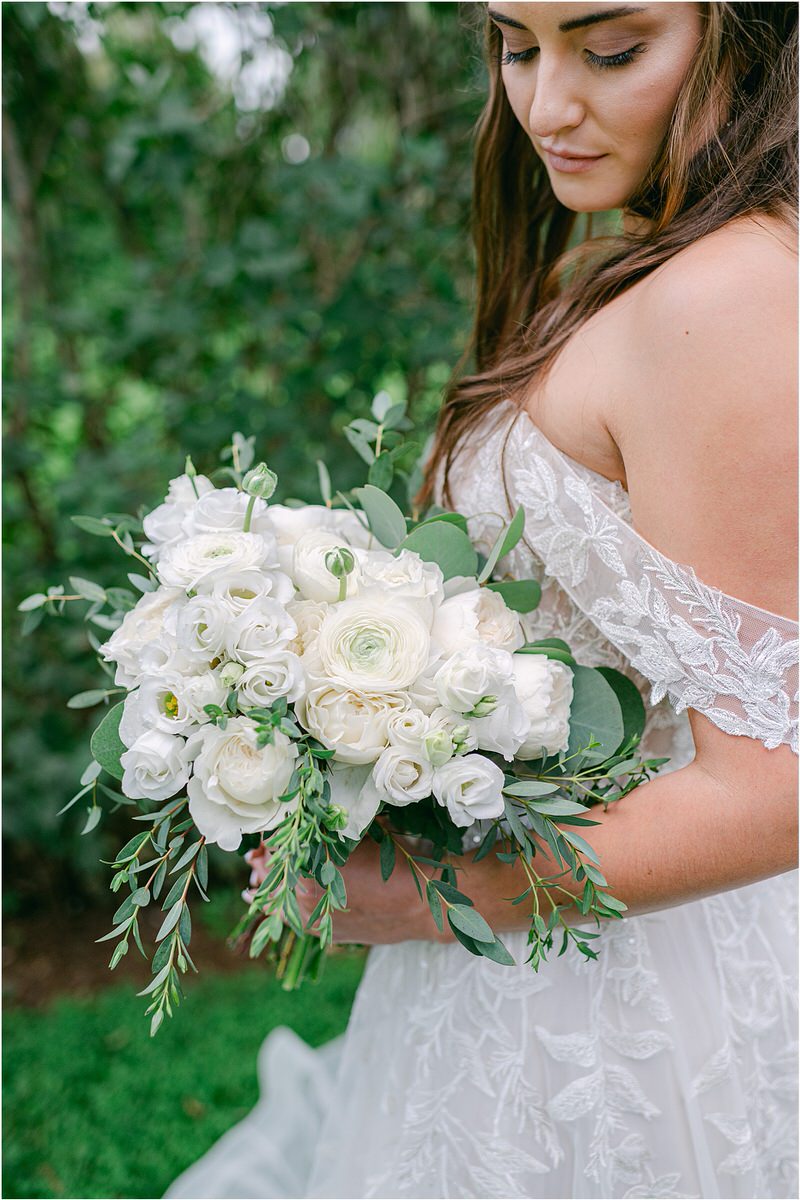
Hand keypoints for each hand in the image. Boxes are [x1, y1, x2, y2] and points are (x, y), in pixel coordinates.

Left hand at [245, 837, 447, 945]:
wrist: (420, 904)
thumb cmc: (393, 861)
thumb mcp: (360, 831)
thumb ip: (329, 823)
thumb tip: (307, 809)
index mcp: (311, 868)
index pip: (279, 844)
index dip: (274, 831)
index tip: (273, 819)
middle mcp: (304, 896)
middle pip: (272, 871)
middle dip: (267, 855)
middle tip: (261, 844)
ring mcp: (311, 917)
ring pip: (275, 895)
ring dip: (266, 878)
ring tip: (255, 865)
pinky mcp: (320, 930)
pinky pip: (285, 916)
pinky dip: (271, 903)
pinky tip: (256, 894)